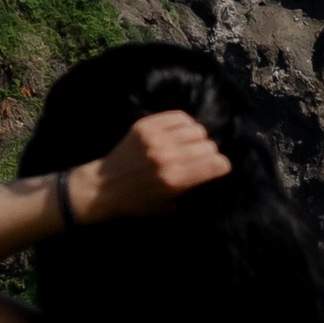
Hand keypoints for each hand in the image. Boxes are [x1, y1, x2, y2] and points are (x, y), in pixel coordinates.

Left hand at [75, 110, 232, 220]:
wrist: (102, 187)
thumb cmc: (136, 202)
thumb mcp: (167, 206)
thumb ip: (190, 190)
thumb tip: (210, 173)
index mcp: (175, 180)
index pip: (216, 164)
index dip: (221, 166)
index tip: (217, 168)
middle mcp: (167, 156)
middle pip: (208, 146)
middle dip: (209, 153)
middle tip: (201, 158)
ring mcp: (155, 139)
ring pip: (196, 129)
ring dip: (197, 138)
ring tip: (189, 144)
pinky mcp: (145, 126)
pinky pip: (178, 117)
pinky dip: (184, 124)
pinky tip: (180, 132)